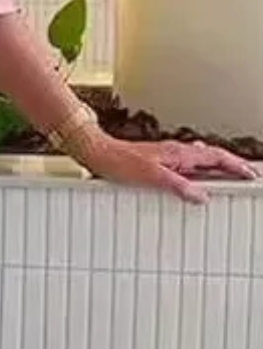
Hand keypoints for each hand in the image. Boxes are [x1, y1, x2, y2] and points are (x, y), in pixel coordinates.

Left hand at [76, 134, 258, 204]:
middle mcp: (177, 152)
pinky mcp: (160, 162)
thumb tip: (201, 195)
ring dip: (218, 167)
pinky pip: (188, 165)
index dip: (235, 166)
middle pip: (213, 157)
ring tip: (229, 177)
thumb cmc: (121, 162)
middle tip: (247, 175)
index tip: (250, 174)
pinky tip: (196, 178)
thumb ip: (179, 186)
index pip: (216, 158)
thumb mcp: (153, 177)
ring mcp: (169, 156)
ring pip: (201, 160)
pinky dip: (200, 170)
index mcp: (180, 154)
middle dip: (232, 166)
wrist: (100, 154)